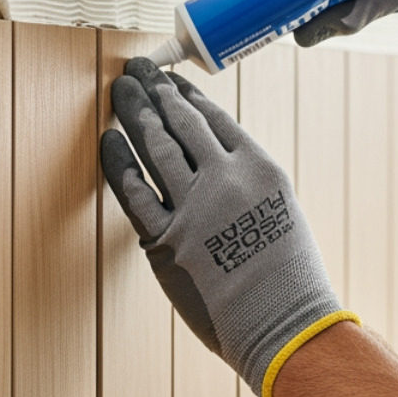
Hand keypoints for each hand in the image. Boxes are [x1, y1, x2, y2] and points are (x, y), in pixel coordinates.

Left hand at [99, 57, 357, 396]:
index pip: (216, 118)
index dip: (188, 96)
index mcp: (261, 168)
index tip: (172, 81)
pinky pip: (133, 192)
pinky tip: (108, 140)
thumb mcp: (282, 215)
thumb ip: (248, 187)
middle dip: (156, 92)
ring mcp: (194, 207)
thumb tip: (215, 169)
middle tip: (138, 70)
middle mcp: (226, 178)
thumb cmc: (289, 281)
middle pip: (182, 122)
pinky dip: (118, 162)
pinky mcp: (166, 240)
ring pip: (156, 145)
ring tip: (122, 90)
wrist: (285, 326)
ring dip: (135, 112)